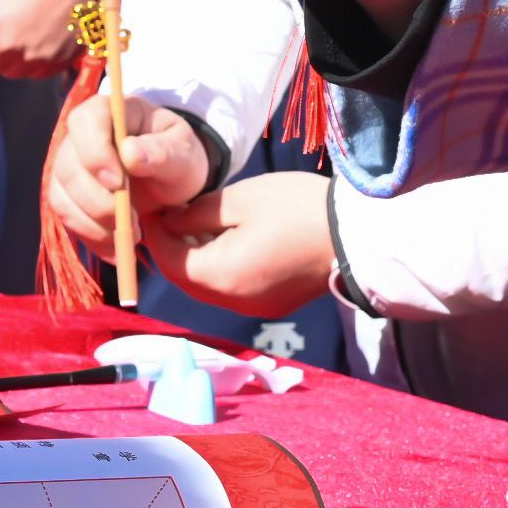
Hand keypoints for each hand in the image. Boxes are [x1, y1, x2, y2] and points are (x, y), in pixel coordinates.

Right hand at [47, 91, 211, 249]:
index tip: (118, 183)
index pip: (85, 122)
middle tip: (132, 222)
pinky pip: (68, 220)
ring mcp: (69, 167)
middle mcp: (80, 137)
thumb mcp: (183, 153)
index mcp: (108, 111)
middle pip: (68, 166)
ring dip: (94, 225)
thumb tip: (131, 154)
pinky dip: (92, 239)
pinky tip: (118, 250)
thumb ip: (162, 152)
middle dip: (97, 201)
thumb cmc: (177, 156)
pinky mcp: (68, 197)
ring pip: (62, 197)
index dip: (95, 153)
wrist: (171, 179)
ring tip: (132, 236)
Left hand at [144, 172, 338, 310]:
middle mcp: (231, 301)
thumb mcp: (240, 200)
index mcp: (220, 276)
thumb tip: (171, 220)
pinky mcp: (271, 304)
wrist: (357, 236)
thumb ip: (197, 213)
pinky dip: (218, 268)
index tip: (150, 208)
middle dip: (171, 248)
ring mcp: (253, 307)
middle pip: (185, 279)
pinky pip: (231, 289)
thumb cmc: (297, 209)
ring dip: (195, 259)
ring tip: (194, 222)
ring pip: (207, 286)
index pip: (168, 261)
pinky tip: (224, 240)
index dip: (153, 234)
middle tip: (167, 214)